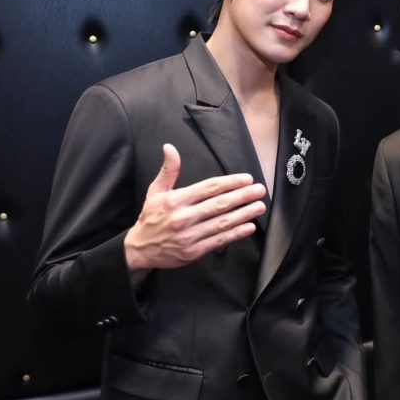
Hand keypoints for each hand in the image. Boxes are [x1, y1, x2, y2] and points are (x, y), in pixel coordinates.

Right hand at [124, 144, 266, 275]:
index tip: (247, 179)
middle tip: (260, 190)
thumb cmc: (151, 217)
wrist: (140, 249)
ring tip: (259, 206)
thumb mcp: (155, 191)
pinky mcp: (193, 252)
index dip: (230, 183)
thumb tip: (169, 147)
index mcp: (176, 200)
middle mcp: (184, 217)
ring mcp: (189, 236)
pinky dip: (235, 234)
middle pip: (219, 204)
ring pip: (222, 222)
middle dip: (242, 196)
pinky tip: (249, 227)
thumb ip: (168, 170)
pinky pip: (218, 241)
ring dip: (244, 214)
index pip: (209, 188)